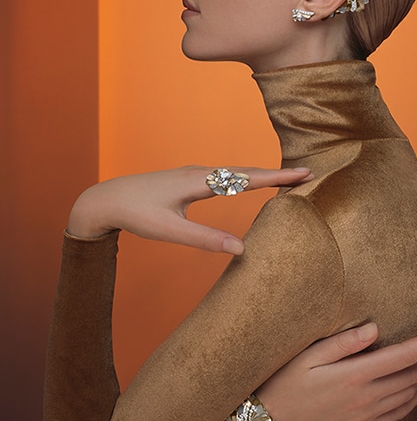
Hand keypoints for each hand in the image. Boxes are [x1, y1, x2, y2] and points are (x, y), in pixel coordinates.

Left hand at [67, 165, 311, 253]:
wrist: (106, 198)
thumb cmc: (136, 214)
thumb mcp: (170, 231)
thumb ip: (205, 240)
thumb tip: (241, 249)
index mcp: (199, 182)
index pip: (246, 178)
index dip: (276, 178)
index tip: (303, 174)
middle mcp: (200, 172)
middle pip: (246, 171)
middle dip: (276, 173)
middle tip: (306, 174)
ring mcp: (194, 173)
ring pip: (235, 172)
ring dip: (261, 174)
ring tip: (285, 178)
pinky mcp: (189, 179)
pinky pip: (224, 175)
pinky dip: (244, 177)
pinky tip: (247, 182)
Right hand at [256, 323, 416, 420]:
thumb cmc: (286, 383)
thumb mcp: (309, 356)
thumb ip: (344, 342)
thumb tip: (375, 328)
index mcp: (356, 375)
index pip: (406, 355)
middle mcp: (367, 398)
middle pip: (412, 374)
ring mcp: (366, 417)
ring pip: (409, 394)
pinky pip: (398, 415)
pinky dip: (415, 400)